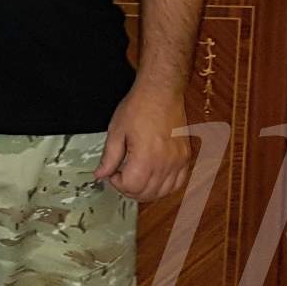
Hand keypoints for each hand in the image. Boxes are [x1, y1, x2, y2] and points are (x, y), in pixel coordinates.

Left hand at [95, 83, 191, 201]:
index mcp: (146, 157)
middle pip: (147, 193)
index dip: (118, 184)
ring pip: (164, 192)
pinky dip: (166, 187)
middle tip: (121, 178)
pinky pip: (179, 182)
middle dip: (130, 190)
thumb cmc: (139, 106)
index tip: (112, 174)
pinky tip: (155, 179)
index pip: (131, 187)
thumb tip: (100, 174)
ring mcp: (178, 161)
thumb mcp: (116, 131)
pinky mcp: (185, 157)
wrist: (161, 92)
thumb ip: (109, 157)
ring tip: (136, 179)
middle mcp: (165, 163)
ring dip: (147, 191)